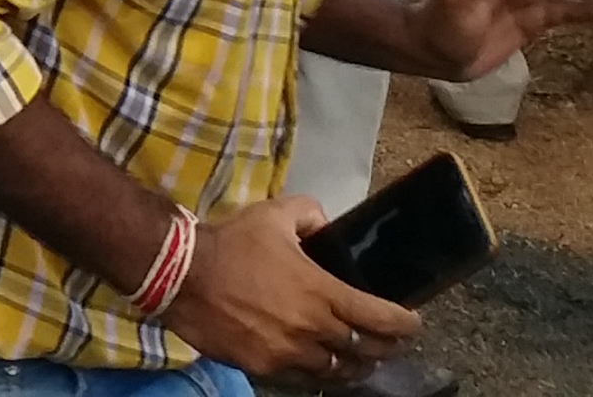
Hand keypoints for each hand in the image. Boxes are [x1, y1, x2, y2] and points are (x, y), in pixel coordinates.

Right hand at [158, 194, 418, 383]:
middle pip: (365, 351)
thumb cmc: (231, 243)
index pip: (380, 318)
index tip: (413, 323)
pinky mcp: (265, 367)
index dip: (405, 324)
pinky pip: (303, 379)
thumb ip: (309, 214)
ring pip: (337, 371)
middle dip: (384, 349)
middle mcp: (313, 328)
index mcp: (322, 292)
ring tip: (358, 362)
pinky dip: (319, 374)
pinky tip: (320, 368)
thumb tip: (325, 224)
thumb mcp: (273, 214)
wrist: (180, 273)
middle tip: (388, 343)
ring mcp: (289, 353)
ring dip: (353, 366)